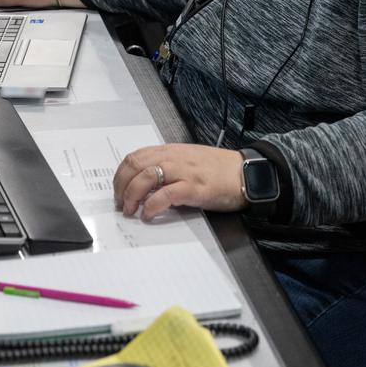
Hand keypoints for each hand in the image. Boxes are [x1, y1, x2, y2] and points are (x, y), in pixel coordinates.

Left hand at [113, 144, 244, 220]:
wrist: (246, 173)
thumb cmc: (219, 169)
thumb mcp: (189, 161)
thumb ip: (169, 168)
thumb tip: (147, 185)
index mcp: (171, 151)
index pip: (136, 156)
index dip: (121, 174)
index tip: (118, 189)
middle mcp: (175, 158)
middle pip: (136, 165)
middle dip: (121, 186)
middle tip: (121, 203)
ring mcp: (184, 172)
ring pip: (146, 177)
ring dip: (132, 196)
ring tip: (130, 210)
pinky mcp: (194, 188)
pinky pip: (165, 195)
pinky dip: (152, 206)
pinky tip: (148, 215)